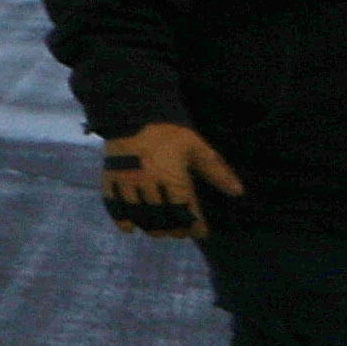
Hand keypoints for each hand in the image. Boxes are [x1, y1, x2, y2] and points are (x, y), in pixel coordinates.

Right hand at [98, 120, 239, 235]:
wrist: (132, 113)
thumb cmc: (167, 132)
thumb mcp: (196, 147)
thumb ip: (215, 171)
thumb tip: (238, 192)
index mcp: (171, 177)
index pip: (185, 210)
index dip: (194, 225)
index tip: (201, 232)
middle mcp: (148, 184)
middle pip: (161, 217)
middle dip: (173, 229)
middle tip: (180, 232)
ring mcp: (126, 182)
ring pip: (139, 215)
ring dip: (150, 227)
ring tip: (159, 231)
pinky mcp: (109, 179)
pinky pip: (113, 205)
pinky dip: (121, 219)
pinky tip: (129, 227)